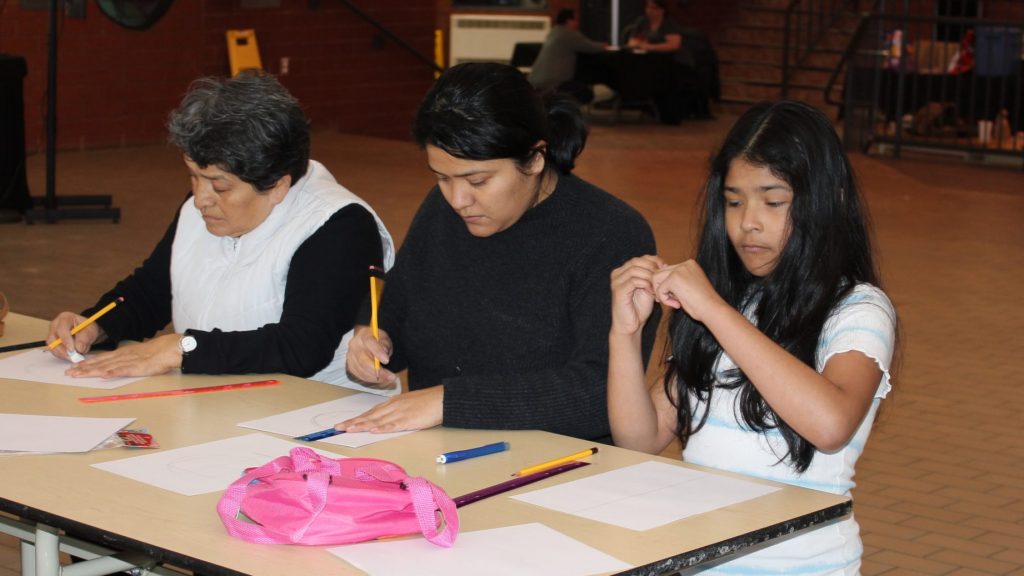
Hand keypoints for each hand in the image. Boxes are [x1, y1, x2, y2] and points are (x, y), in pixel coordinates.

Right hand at [47, 311, 104, 360]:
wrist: (86, 331)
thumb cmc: (87, 328)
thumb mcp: (90, 331)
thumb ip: (85, 338)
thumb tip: (78, 348)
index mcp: (65, 318)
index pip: (61, 329)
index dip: (66, 340)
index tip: (72, 349)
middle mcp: (55, 325)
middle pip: (53, 339)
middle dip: (63, 350)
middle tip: (73, 357)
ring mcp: (52, 333)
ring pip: (52, 346)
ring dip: (62, 354)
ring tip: (73, 358)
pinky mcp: (52, 342)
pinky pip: (53, 350)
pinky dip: (62, 355)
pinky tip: (70, 357)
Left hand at [65, 333, 182, 378]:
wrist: (170, 348)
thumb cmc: (157, 353)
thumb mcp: (139, 354)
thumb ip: (128, 360)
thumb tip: (117, 367)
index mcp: (123, 353)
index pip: (101, 358)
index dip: (87, 363)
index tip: (75, 367)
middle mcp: (122, 356)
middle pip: (99, 362)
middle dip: (83, 368)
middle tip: (69, 373)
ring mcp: (129, 361)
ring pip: (107, 366)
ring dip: (91, 371)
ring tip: (78, 374)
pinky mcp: (137, 367)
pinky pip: (123, 370)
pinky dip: (112, 372)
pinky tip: (103, 375)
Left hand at [336, 386, 442, 432]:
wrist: (443, 399)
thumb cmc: (428, 402)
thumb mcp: (408, 403)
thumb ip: (396, 410)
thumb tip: (385, 420)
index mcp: (393, 403)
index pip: (371, 412)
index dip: (357, 418)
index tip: (345, 423)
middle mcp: (393, 406)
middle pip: (370, 416)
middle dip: (353, 422)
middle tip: (338, 427)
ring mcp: (401, 413)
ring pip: (378, 420)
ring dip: (362, 425)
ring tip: (349, 429)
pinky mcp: (409, 419)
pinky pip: (394, 425)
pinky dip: (382, 428)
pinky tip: (373, 430)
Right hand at [345, 325, 399, 388]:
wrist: (365, 342)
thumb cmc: (377, 340)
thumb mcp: (384, 338)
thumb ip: (384, 344)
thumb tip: (384, 351)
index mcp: (363, 335)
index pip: (369, 343)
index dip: (378, 352)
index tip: (387, 361)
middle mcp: (354, 346)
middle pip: (364, 361)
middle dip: (379, 371)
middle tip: (392, 377)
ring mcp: (350, 357)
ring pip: (362, 371)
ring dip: (377, 378)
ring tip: (389, 378)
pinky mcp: (350, 366)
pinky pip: (361, 376)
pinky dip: (372, 379)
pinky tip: (381, 379)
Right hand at [610, 255, 664, 335]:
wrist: (631, 325)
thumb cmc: (639, 308)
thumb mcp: (648, 287)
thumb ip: (651, 275)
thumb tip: (663, 263)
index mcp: (623, 271)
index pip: (640, 258)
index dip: (654, 261)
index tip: (665, 269)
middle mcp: (617, 274)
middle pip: (637, 261)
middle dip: (652, 267)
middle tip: (662, 277)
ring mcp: (616, 282)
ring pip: (635, 270)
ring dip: (650, 277)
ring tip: (657, 287)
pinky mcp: (618, 291)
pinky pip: (634, 281)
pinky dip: (646, 284)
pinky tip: (652, 292)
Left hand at [651, 259, 724, 321]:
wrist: (712, 309)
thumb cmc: (702, 303)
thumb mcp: (688, 287)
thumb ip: (676, 281)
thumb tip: (657, 279)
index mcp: (690, 264)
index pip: (667, 270)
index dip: (666, 285)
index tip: (674, 297)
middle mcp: (684, 264)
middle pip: (659, 272)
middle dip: (660, 288)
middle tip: (669, 301)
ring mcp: (679, 270)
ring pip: (656, 279)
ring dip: (661, 293)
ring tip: (673, 303)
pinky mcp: (674, 279)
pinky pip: (659, 289)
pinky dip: (665, 300)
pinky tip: (677, 305)